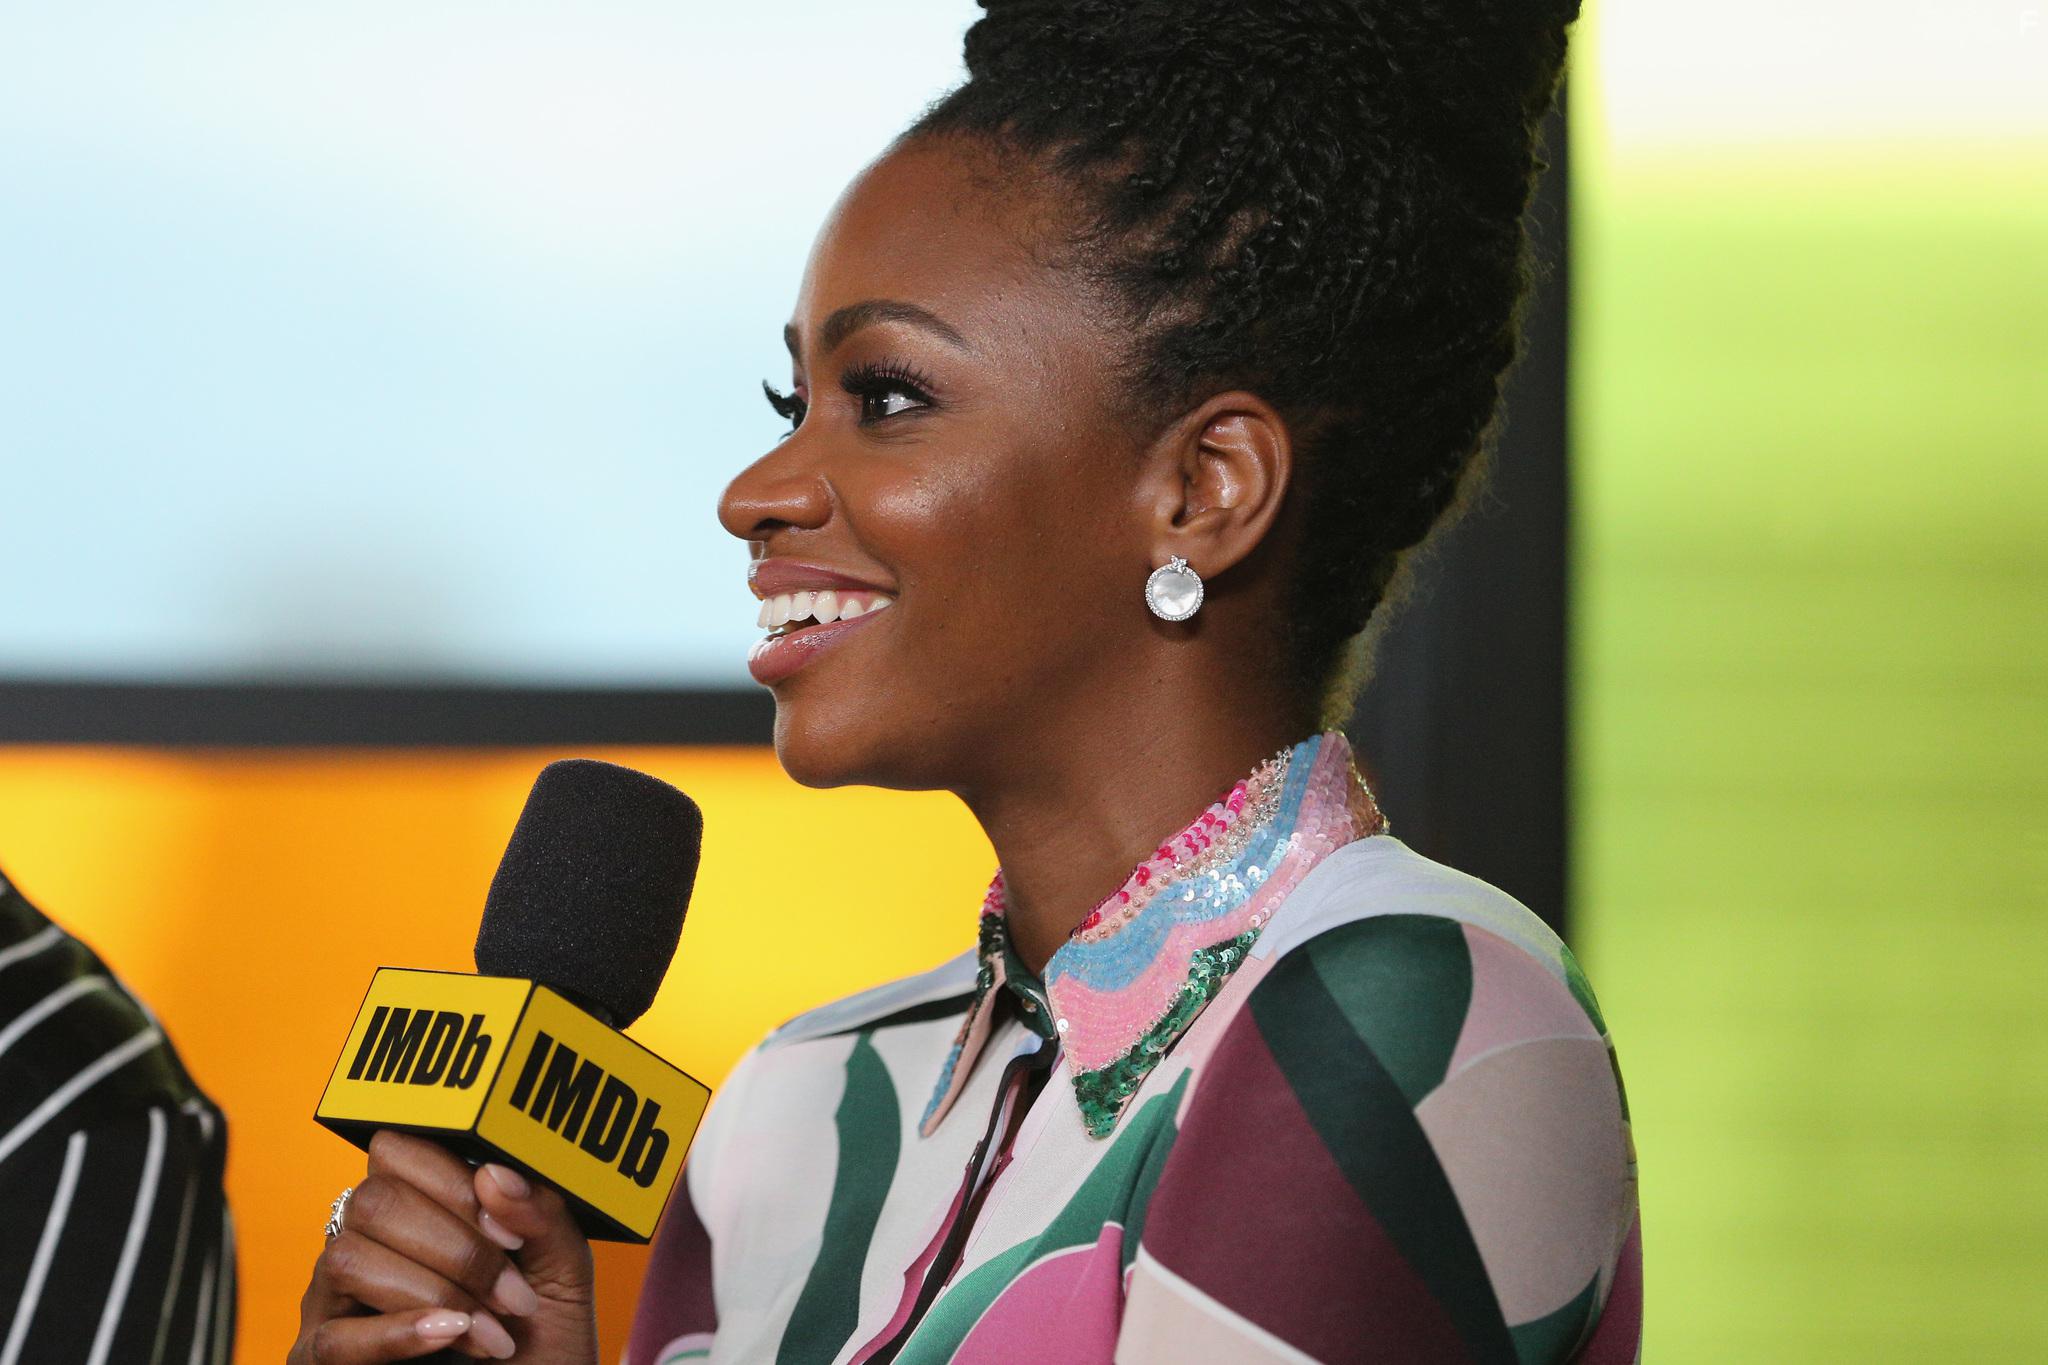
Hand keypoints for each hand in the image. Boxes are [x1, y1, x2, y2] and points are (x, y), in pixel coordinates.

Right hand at [289, 1131, 598, 1363]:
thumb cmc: (543, 1338)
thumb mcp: (561, 1270)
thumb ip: (540, 1215)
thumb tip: (494, 1174)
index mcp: (414, 1204)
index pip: (399, 1150)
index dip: (456, 1183)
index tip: (512, 1235)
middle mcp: (364, 1241)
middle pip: (373, 1199)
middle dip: (456, 1248)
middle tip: (514, 1297)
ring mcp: (333, 1300)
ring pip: (349, 1259)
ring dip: (435, 1294)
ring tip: (495, 1336)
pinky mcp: (320, 1358)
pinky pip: (334, 1338)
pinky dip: (398, 1333)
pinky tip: (450, 1336)